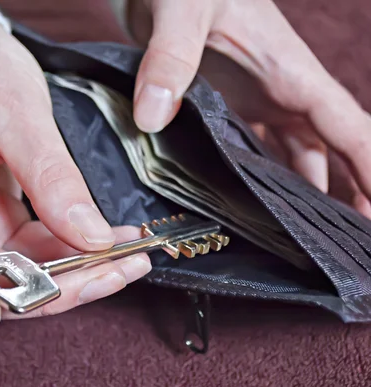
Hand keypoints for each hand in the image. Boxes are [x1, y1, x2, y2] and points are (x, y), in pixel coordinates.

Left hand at [127, 0, 370, 217]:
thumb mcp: (182, 9)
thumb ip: (171, 58)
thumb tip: (153, 116)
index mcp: (290, 73)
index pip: (347, 128)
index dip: (370, 171)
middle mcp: (280, 92)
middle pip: (327, 154)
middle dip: (341, 197)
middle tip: (345, 247)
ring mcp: (254, 101)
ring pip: (290, 158)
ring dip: (298, 195)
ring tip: (300, 241)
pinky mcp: (225, 105)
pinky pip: (249, 151)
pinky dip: (253, 180)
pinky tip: (246, 207)